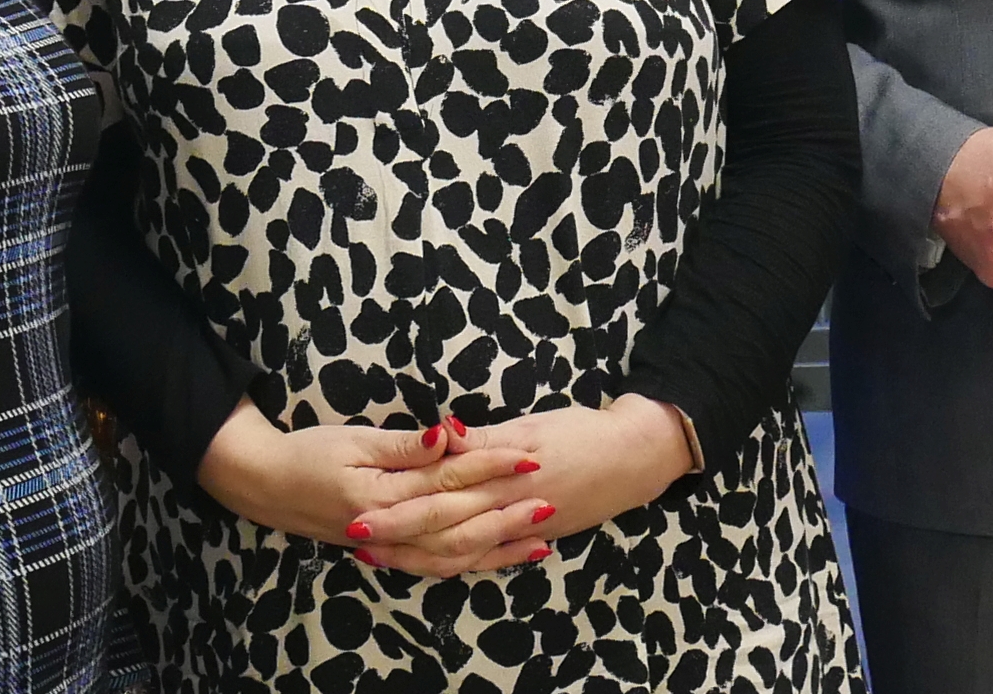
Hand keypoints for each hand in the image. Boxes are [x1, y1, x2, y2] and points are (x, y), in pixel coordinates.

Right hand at [196, 400, 553, 574]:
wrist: (264, 484)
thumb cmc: (306, 454)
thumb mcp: (352, 439)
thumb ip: (403, 446)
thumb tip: (446, 437)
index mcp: (383, 496)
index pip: (449, 480)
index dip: (491, 466)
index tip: (529, 453)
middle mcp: (391, 529)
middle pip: (460, 523)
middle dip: (507, 510)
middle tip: (549, 496)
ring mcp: (391, 547)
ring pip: (454, 555)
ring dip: (499, 545)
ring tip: (540, 535)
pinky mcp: (391, 553)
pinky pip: (438, 566)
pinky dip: (473, 563)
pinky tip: (499, 556)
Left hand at [351, 397, 693, 569]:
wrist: (635, 455)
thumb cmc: (582, 430)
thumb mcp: (531, 425)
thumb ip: (482, 437)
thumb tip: (439, 433)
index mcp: (503, 477)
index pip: (439, 496)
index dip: (399, 506)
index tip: (360, 508)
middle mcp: (508, 510)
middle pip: (442, 530)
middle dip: (398, 537)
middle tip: (357, 539)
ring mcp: (522, 529)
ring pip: (462, 550)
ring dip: (421, 555)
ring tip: (384, 558)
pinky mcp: (537, 537)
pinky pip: (492, 558)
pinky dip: (464, 563)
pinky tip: (438, 566)